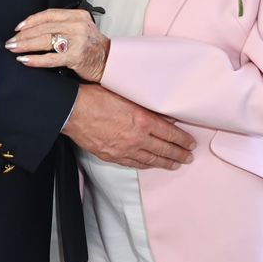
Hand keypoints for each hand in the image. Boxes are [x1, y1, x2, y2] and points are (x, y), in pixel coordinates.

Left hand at [6, 8, 109, 82]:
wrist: (108, 61)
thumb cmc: (90, 46)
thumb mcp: (79, 28)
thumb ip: (61, 24)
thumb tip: (32, 28)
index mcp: (77, 15)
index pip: (48, 14)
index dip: (31, 21)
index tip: (18, 28)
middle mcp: (77, 25)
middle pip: (44, 28)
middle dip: (24, 35)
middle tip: (11, 41)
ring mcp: (78, 40)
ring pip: (45, 40)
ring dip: (26, 45)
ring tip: (14, 49)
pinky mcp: (76, 56)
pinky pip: (51, 58)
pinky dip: (36, 59)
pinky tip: (25, 60)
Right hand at [62, 83, 194, 170]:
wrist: (72, 111)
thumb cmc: (96, 97)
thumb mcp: (127, 96)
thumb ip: (145, 107)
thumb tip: (162, 115)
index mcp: (142, 120)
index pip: (170, 134)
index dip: (182, 140)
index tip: (190, 143)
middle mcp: (136, 138)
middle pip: (164, 150)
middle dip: (179, 154)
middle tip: (188, 157)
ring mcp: (124, 149)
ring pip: (150, 160)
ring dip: (165, 163)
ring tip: (175, 164)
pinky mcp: (111, 156)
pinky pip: (133, 164)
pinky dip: (145, 165)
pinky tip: (151, 165)